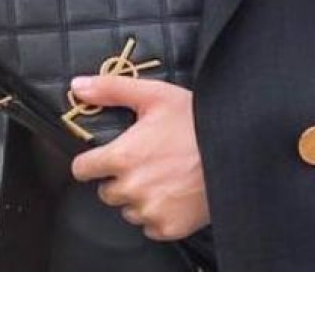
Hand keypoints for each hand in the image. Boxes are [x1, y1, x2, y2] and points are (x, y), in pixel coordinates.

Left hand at [69, 75, 210, 241]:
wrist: (237, 149)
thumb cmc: (196, 120)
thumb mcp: (154, 95)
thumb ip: (111, 89)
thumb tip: (77, 87)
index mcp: (122, 157)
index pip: (82, 170)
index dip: (92, 161)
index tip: (106, 157)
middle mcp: (131, 188)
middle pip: (106, 191)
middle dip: (120, 179)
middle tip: (147, 162)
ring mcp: (150, 211)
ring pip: (128, 210)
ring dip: (139, 197)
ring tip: (164, 177)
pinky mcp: (169, 227)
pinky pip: (150, 226)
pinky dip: (159, 213)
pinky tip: (176, 193)